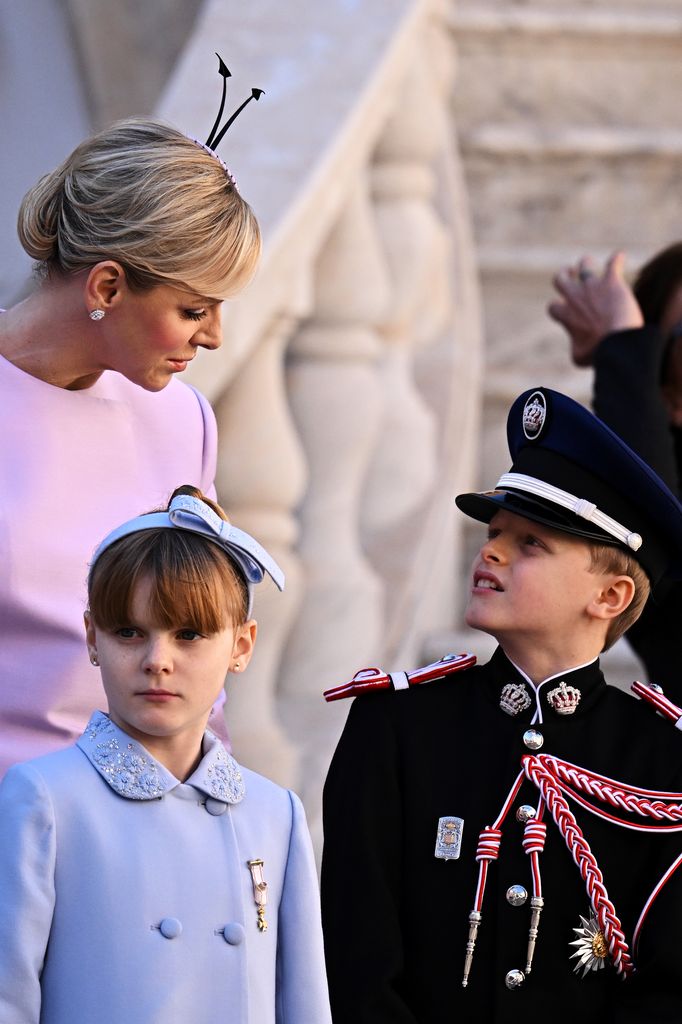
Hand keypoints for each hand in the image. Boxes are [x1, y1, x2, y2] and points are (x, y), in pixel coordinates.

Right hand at [547, 251, 643, 366]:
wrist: (617, 340)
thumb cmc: (598, 351)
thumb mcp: (579, 357)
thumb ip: (575, 348)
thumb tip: (578, 348)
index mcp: (566, 316)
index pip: (553, 307)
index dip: (558, 308)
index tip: (565, 309)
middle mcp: (575, 298)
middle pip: (561, 279)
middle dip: (564, 274)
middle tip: (570, 272)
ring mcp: (592, 287)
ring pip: (584, 266)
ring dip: (586, 263)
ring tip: (589, 262)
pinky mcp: (611, 282)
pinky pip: (613, 264)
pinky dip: (616, 260)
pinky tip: (619, 257)